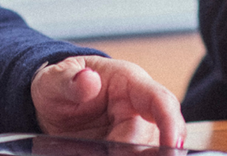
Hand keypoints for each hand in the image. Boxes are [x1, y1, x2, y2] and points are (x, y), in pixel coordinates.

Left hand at [31, 55, 184, 148]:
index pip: (160, 100)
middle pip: (151, 137)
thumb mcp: (54, 79)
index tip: (172, 144)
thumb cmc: (60, 83)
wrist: (54, 101)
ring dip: (126, 155)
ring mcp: (133, 132)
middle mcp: (137, 108)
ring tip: (95, 150)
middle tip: (108, 151)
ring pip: (145, 152)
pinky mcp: (124, 149)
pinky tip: (96, 154)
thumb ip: (69, 80)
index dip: (171, 122)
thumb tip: (88, 80)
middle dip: (134, 152)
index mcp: (128, 82)